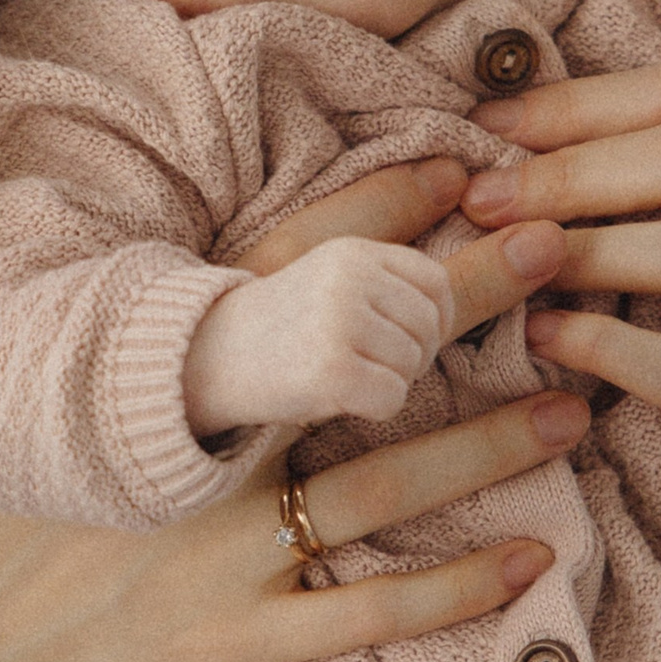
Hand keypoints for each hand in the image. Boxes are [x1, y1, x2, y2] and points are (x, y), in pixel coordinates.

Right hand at [0, 222, 586, 661]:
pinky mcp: (244, 640)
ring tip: (577, 405)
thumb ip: (101, 354)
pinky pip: (370, 613)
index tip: (456, 165)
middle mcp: (206, 459)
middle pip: (360, 359)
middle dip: (462, 298)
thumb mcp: (21, 419)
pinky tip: (534, 566)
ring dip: (488, 444)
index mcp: (156, 390)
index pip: (282, 273)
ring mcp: (230, 550)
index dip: (374, 213)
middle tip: (557, 249)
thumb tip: (160, 280)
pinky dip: (455, 590)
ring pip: (387, 484)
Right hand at [183, 239, 451, 434]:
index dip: (434, 320)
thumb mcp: (332, 281)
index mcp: (353, 252)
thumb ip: (387, 285)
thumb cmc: (280, 329)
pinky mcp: (331, 369)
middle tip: (369, 367)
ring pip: (412, 366)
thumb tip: (457, 308)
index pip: (436, 283)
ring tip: (344, 378)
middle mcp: (349, 278)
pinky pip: (392, 398)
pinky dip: (373, 409)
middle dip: (411, 358)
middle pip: (429, 328)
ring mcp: (339, 321)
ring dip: (388, 384)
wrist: (203, 357)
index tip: (405, 341)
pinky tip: (339, 399)